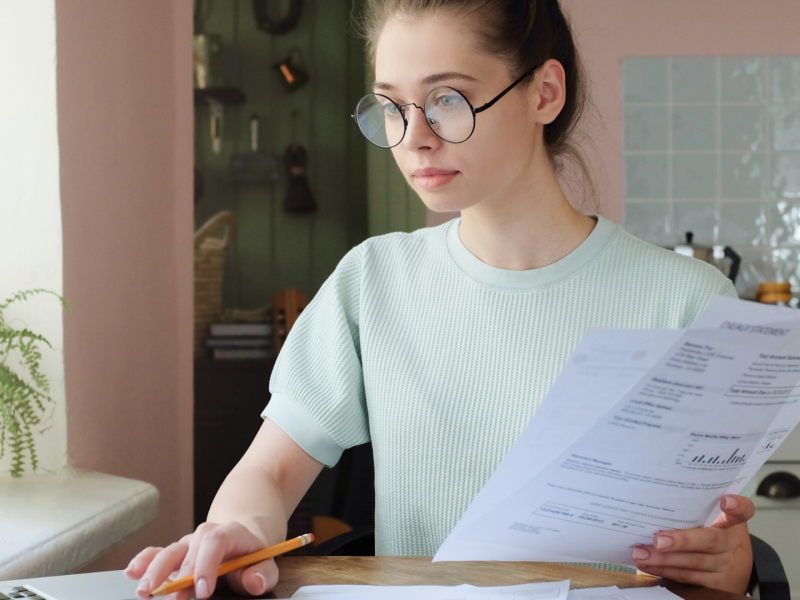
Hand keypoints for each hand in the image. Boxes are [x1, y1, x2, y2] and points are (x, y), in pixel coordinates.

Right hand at [124, 521, 278, 599]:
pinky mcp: (175, 554)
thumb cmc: (250, 557)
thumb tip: (254, 582)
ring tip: (145, 591)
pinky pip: (156, 553)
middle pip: (188, 549)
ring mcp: (187, 544)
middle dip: (180, 576)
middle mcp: (204, 535)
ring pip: (168, 552)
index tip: (202, 590)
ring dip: (154, 571)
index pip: (215, 542)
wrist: (241, 544)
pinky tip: (131, 572)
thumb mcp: (264, 564)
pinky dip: (143, 561)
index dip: (206, 565)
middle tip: (174, 599)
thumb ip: (262, 573)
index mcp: (229, 533)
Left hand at [631, 494, 754, 592]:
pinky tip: (647, 565)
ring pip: (693, 562)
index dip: (737, 507)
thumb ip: (693, 509)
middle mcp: (730, 543)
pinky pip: (686, 577)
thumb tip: (654, 497)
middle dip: (682, 541)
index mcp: (730, 523)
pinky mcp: (715, 583)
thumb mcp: (713, 518)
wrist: (733, 567)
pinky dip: (664, 570)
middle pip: (709, 541)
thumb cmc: (713, 533)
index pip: (742, 512)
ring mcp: (724, 565)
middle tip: (658, 540)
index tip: (726, 501)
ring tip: (641, 553)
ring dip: (664, 559)